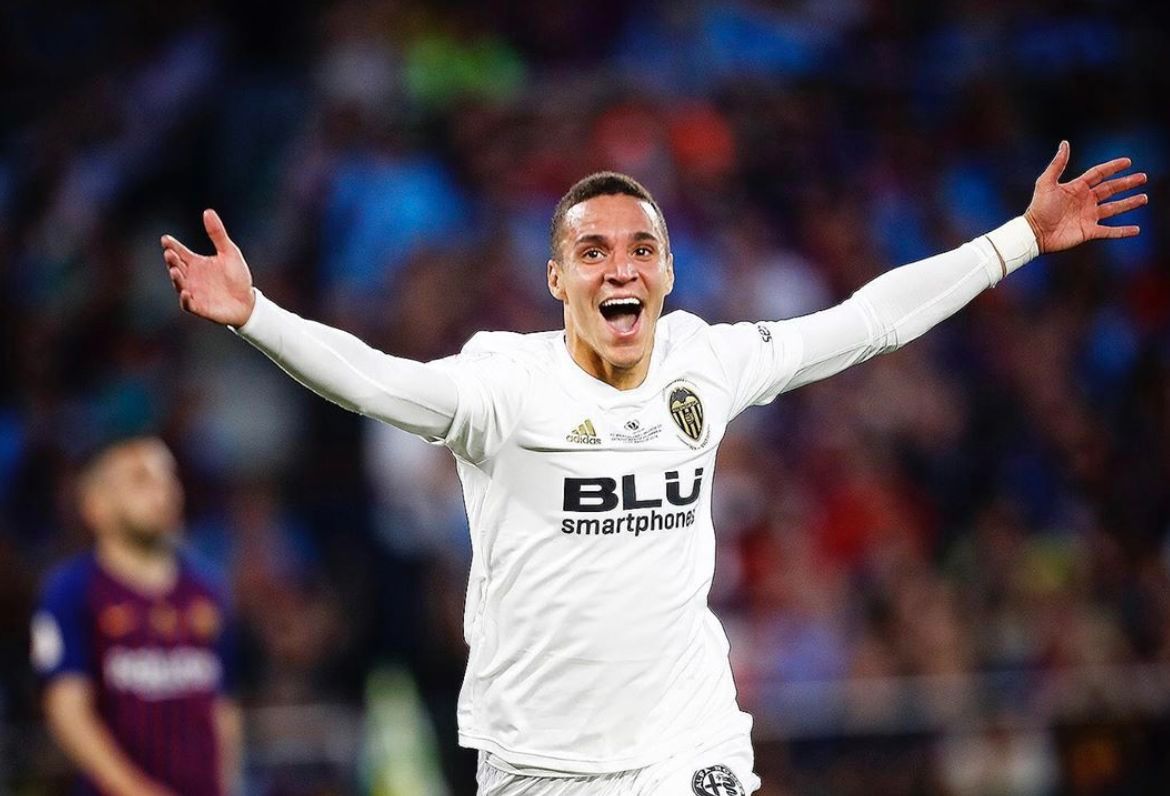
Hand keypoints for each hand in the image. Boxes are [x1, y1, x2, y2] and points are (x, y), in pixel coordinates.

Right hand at [161, 209, 255, 326]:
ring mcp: (194, 292)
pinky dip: (185, 299)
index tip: (166, 239)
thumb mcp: (229, 252)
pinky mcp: (200, 307)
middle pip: (176, 266)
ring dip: (176, 278)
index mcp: (196, 263)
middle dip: (171, 260)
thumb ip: (217, 234)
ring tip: (174, 270)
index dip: (172, 246)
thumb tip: (208, 211)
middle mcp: (191, 276)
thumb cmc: (238, 276)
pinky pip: (188, 304)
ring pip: (179, 284)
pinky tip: (186, 292)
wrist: (248, 301)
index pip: (180, 252)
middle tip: (170, 253)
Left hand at [1023, 140, 1146, 253]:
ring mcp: (1088, 216)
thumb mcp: (1046, 183)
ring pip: (1114, 208)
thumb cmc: (1038, 207)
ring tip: (1144, 198)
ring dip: (1129, 203)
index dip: (1113, 167)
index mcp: (1077, 188)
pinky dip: (1123, 231)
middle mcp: (1085, 201)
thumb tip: (1065, 143)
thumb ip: (1057, 164)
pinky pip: (1110, 231)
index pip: (1099, 174)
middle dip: (1127, 183)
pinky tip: (1136, 230)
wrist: (1034, 233)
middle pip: (1111, 189)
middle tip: (1143, 177)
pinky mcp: (1088, 232)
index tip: (1128, 161)